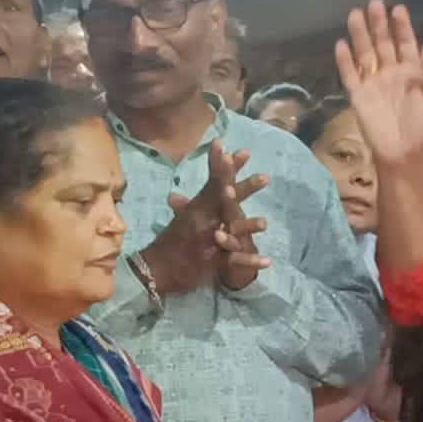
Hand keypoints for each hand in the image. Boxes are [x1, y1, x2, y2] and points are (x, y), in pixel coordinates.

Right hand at [142, 141, 271, 294]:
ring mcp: (209, 241)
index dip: (228, 168)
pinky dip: (250, 261)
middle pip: (226, 201)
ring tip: (265, 223)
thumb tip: (174, 194)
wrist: (155, 269)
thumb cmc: (170, 242)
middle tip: (265, 177)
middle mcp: (204, 221)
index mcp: (198, 208)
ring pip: (231, 231)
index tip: (244, 152)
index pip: (215, 183)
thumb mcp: (180, 221)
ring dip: (247, 226)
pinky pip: (233, 260)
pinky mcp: (213, 261)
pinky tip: (267, 261)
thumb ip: (184, 206)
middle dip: (244, 189)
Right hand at [335, 0, 422, 168]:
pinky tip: (341, 44)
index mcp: (411, 73)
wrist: (403, 153)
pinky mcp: (358, 95)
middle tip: (375, 3)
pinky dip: (345, 60)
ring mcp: (373, 83)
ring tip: (355, 14)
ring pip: (365, 53)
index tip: (398, 8)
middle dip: (379, 23)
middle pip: (383, 43)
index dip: (402, 27)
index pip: (405, 44)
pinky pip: (350, 74)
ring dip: (360, 34)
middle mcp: (390, 73)